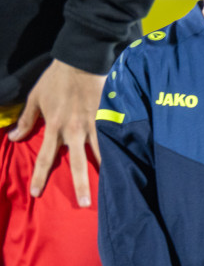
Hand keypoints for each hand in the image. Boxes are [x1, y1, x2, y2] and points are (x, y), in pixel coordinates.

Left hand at [8, 59, 105, 205]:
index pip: (46, 158)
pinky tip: (127, 161)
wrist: (81, 62)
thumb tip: (15, 138)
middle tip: (85, 204)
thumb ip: (27, 120)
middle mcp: (74, 131)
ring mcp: (94, 125)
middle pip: (77, 163)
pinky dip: (118, 150)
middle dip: (80, 185)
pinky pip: (113, 138)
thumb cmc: (55, 80)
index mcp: (55, 127)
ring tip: (114, 187)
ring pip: (101, 153)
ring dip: (106, 171)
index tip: (36, 193)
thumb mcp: (35, 98)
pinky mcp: (108, 118)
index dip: (40, 176)